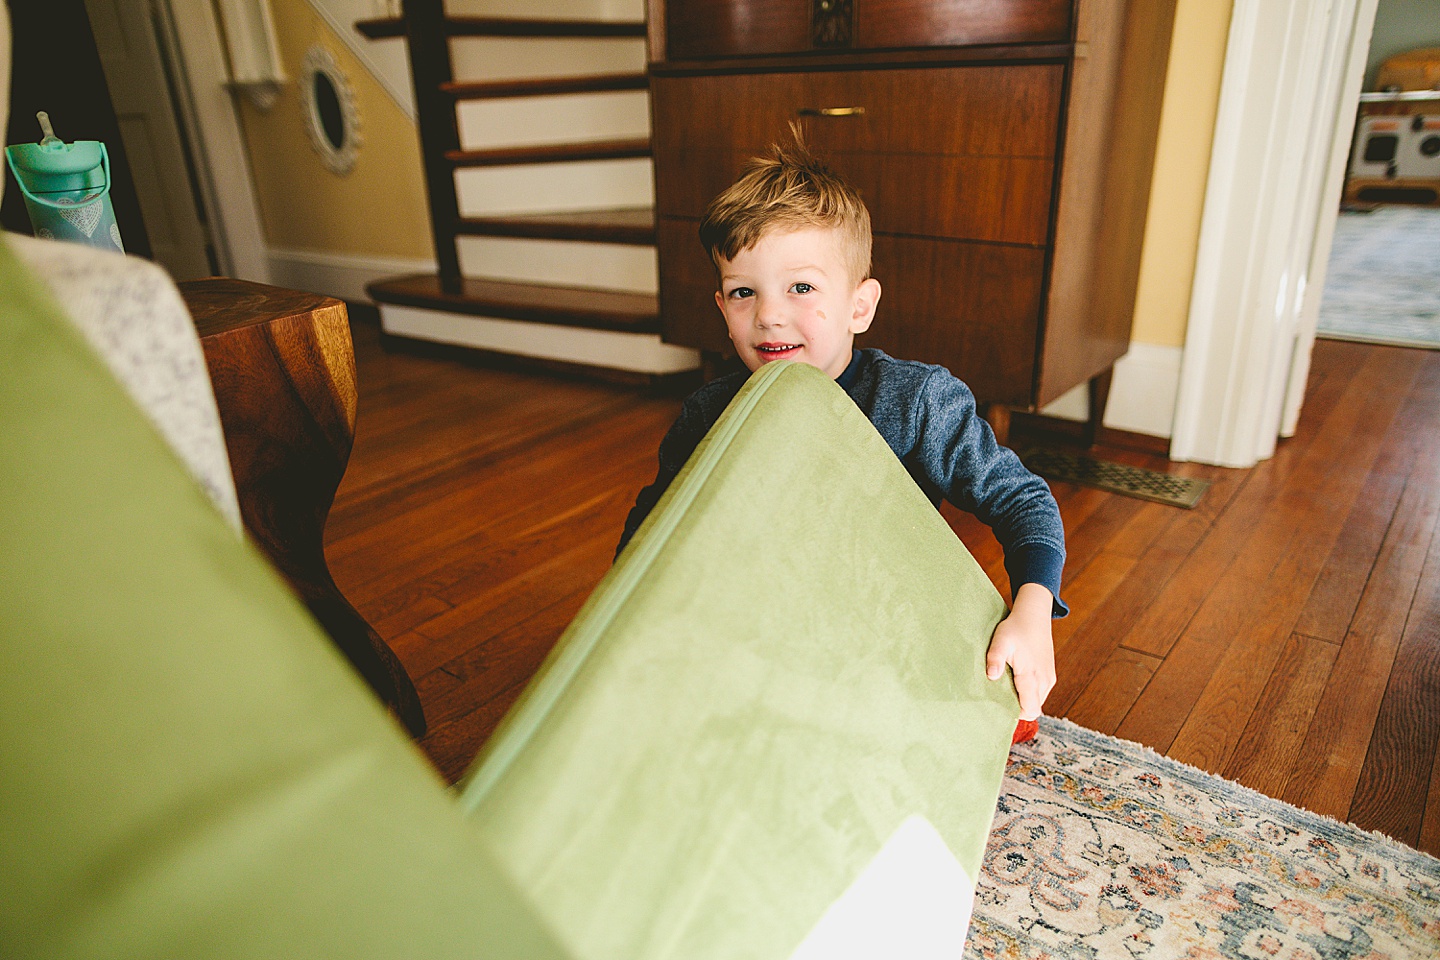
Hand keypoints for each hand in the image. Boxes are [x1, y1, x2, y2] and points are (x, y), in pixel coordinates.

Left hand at [985, 583, 1055, 720]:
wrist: (1034, 615)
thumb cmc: (1016, 628)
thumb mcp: (1001, 640)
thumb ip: (995, 659)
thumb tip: (991, 677)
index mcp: (1032, 676)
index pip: (1030, 710)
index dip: (1016, 714)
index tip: (1000, 706)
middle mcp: (1044, 681)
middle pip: (1034, 709)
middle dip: (1018, 707)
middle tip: (1000, 696)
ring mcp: (1049, 678)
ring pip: (1037, 702)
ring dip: (1024, 699)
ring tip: (1007, 686)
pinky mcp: (1050, 675)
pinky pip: (1040, 693)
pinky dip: (1029, 692)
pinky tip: (1016, 680)